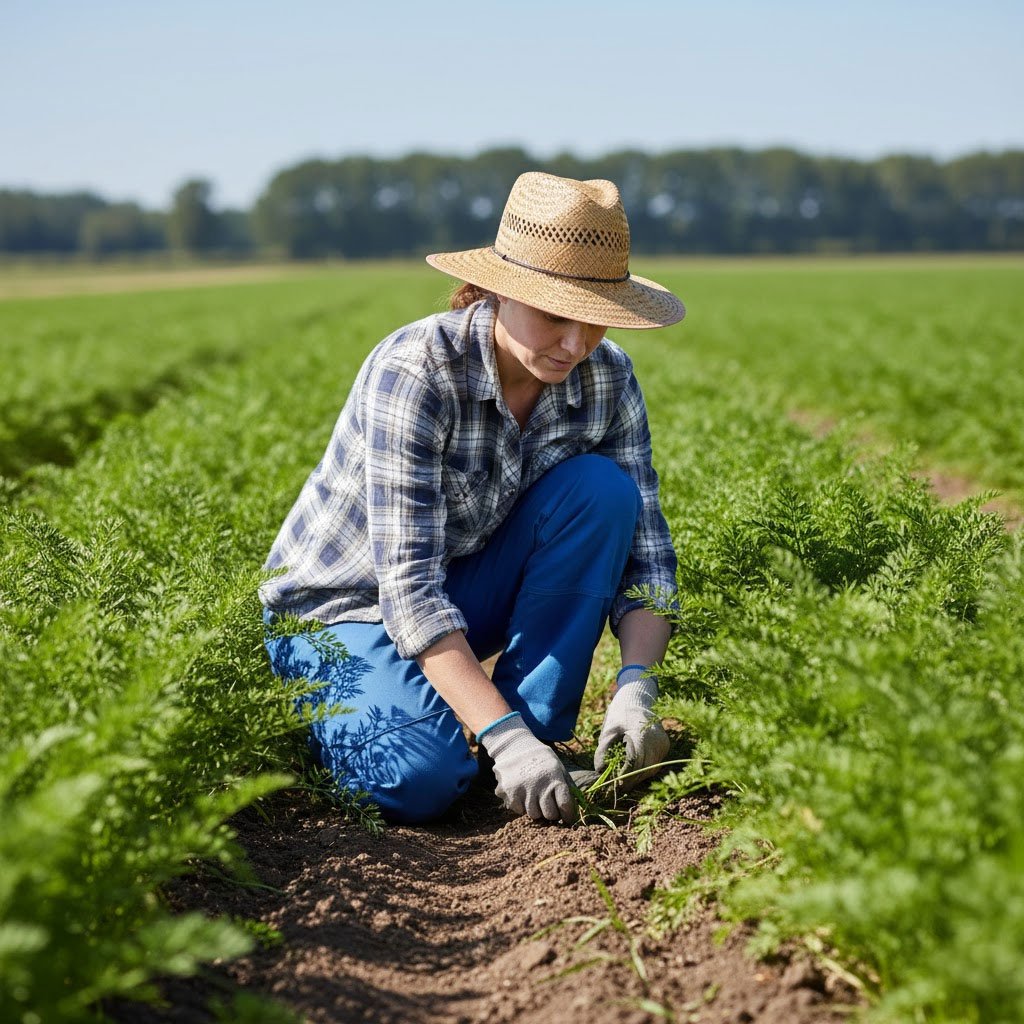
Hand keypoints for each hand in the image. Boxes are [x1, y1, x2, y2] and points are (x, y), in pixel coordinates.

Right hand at [478, 713, 576, 823]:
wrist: (515, 746)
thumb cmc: (541, 760)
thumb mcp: (558, 767)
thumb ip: (568, 786)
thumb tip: (578, 807)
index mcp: (554, 777)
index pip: (565, 805)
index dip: (568, 815)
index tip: (567, 817)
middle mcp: (539, 784)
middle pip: (550, 814)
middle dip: (552, 812)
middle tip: (549, 804)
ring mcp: (522, 789)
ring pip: (534, 814)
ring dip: (536, 809)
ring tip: (534, 796)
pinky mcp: (508, 792)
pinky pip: (518, 810)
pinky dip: (521, 805)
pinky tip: (522, 792)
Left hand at [595, 667, 669, 789]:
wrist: (638, 697)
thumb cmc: (620, 713)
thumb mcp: (608, 730)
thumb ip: (604, 751)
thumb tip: (601, 772)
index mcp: (642, 735)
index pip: (634, 763)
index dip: (624, 776)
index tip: (613, 784)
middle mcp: (656, 741)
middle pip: (644, 769)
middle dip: (630, 780)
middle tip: (616, 787)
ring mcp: (663, 744)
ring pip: (651, 769)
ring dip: (637, 776)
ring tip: (623, 781)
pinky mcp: (665, 746)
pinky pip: (655, 763)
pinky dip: (644, 769)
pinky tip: (633, 771)